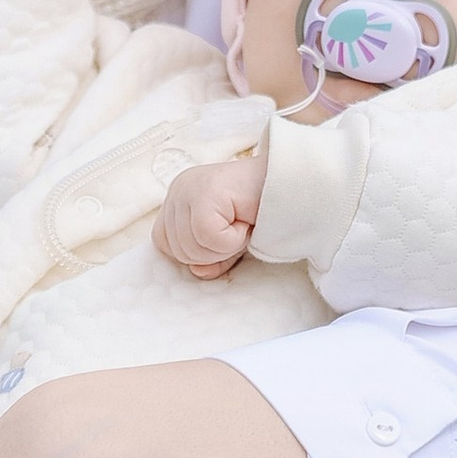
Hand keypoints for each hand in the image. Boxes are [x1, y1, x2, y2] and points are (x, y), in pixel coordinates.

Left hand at [155, 152, 265, 279]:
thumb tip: (196, 272)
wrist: (293, 185)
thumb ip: (209, 259)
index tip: (223, 238)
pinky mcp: (205, 192)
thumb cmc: (262, 211)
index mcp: (178, 198)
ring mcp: (189, 188)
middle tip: (239, 230)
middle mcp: (178, 189)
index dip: (194, 253)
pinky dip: (232, 240)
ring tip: (243, 224)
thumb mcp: (229, 242)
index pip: (163, 242)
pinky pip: (208, 237)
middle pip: (178, 250)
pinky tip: (246, 222)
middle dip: (213, 252)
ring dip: (226, 246)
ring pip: (192, 247)